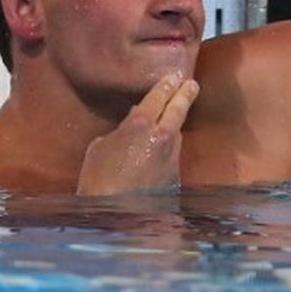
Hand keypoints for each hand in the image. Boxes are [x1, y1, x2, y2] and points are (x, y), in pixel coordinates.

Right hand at [76, 73, 199, 195]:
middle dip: (185, 94)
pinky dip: (169, 148)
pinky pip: (173, 154)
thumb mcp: (100, 148)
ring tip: (176, 114)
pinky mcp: (175, 175)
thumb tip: (133, 120)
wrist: (118, 215)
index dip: (166, 85)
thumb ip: (120, 130)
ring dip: (176, 123)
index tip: (175, 76)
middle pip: (178, 109)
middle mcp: (162, 136)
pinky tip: (162, 149)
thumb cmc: (98, 179)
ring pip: (177, 133)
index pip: (158, 97)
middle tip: (191, 84)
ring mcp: (171, 157)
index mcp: (139, 124)